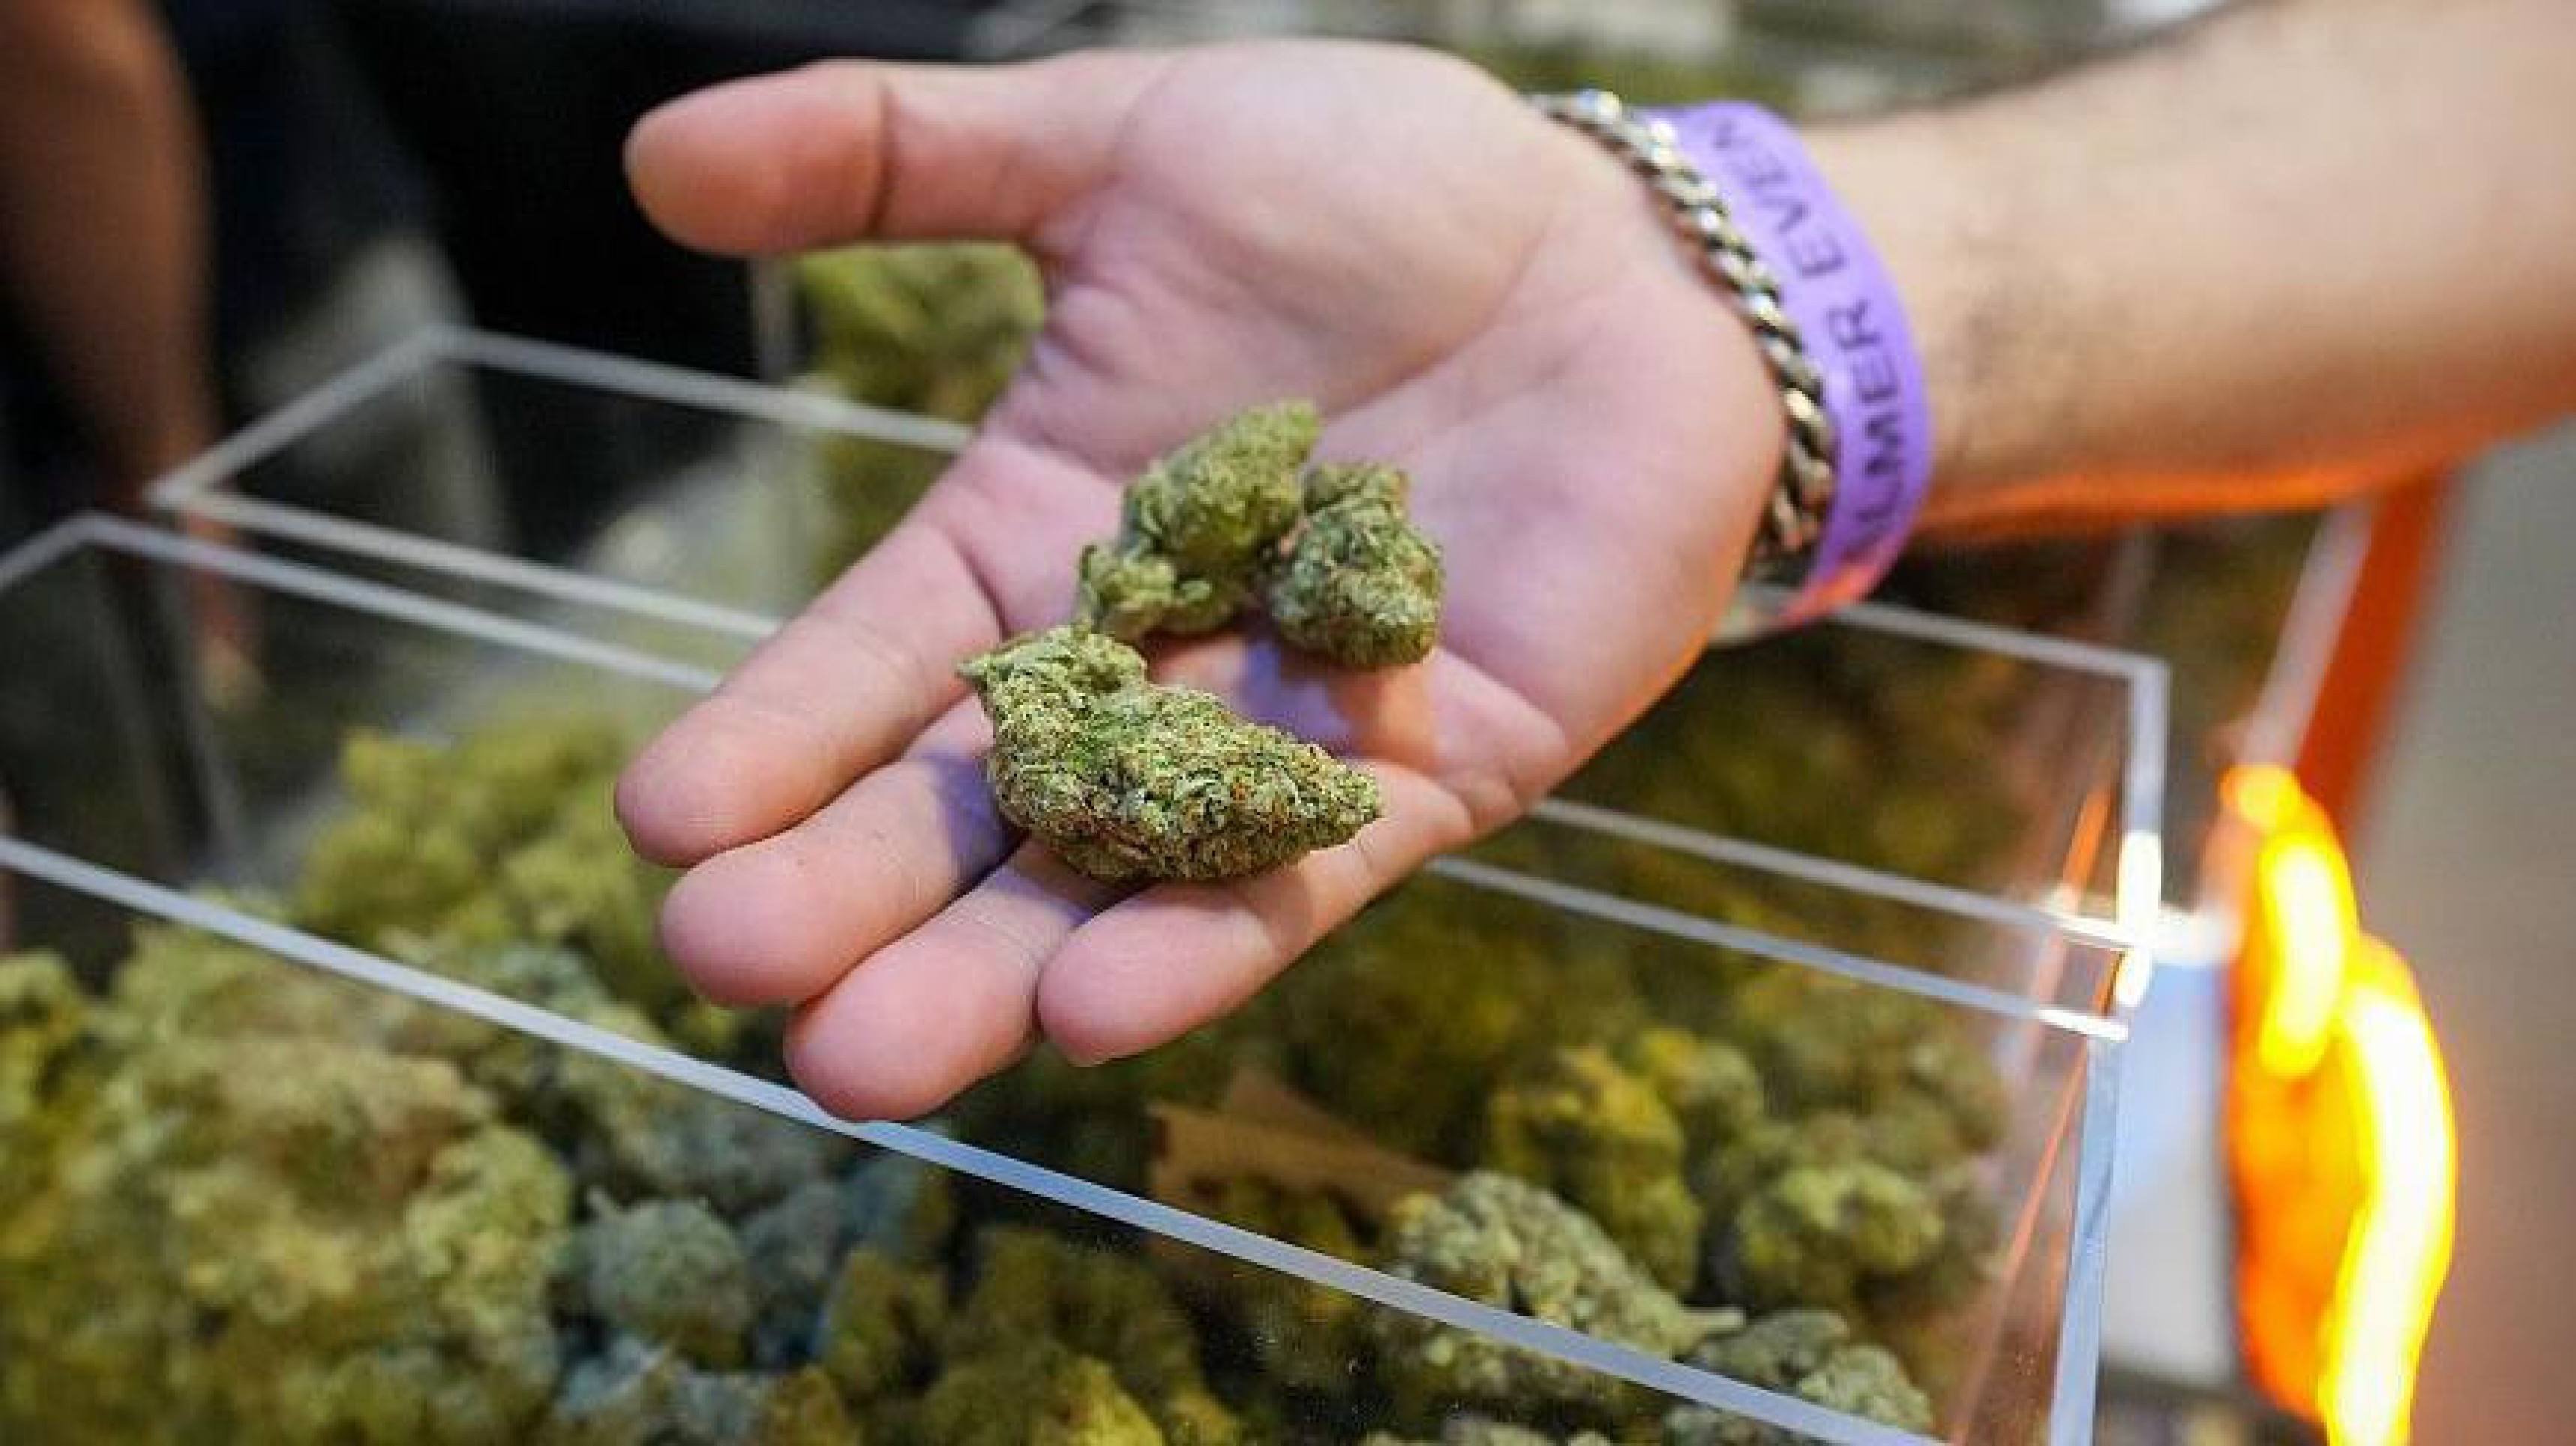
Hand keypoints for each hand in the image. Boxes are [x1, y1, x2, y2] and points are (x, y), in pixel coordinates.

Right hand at [616, 42, 1777, 1118]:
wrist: (1619, 249)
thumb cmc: (1376, 189)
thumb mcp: (1119, 150)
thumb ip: (899, 159)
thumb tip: (654, 155)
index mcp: (1040, 537)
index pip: (878, 661)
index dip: (775, 738)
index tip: (661, 823)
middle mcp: (1140, 665)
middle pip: (971, 806)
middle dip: (850, 894)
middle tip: (724, 972)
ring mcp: (1276, 737)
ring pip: (1114, 881)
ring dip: (991, 973)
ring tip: (862, 1057)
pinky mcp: (1426, 780)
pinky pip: (1300, 881)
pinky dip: (1202, 946)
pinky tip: (1090, 1014)